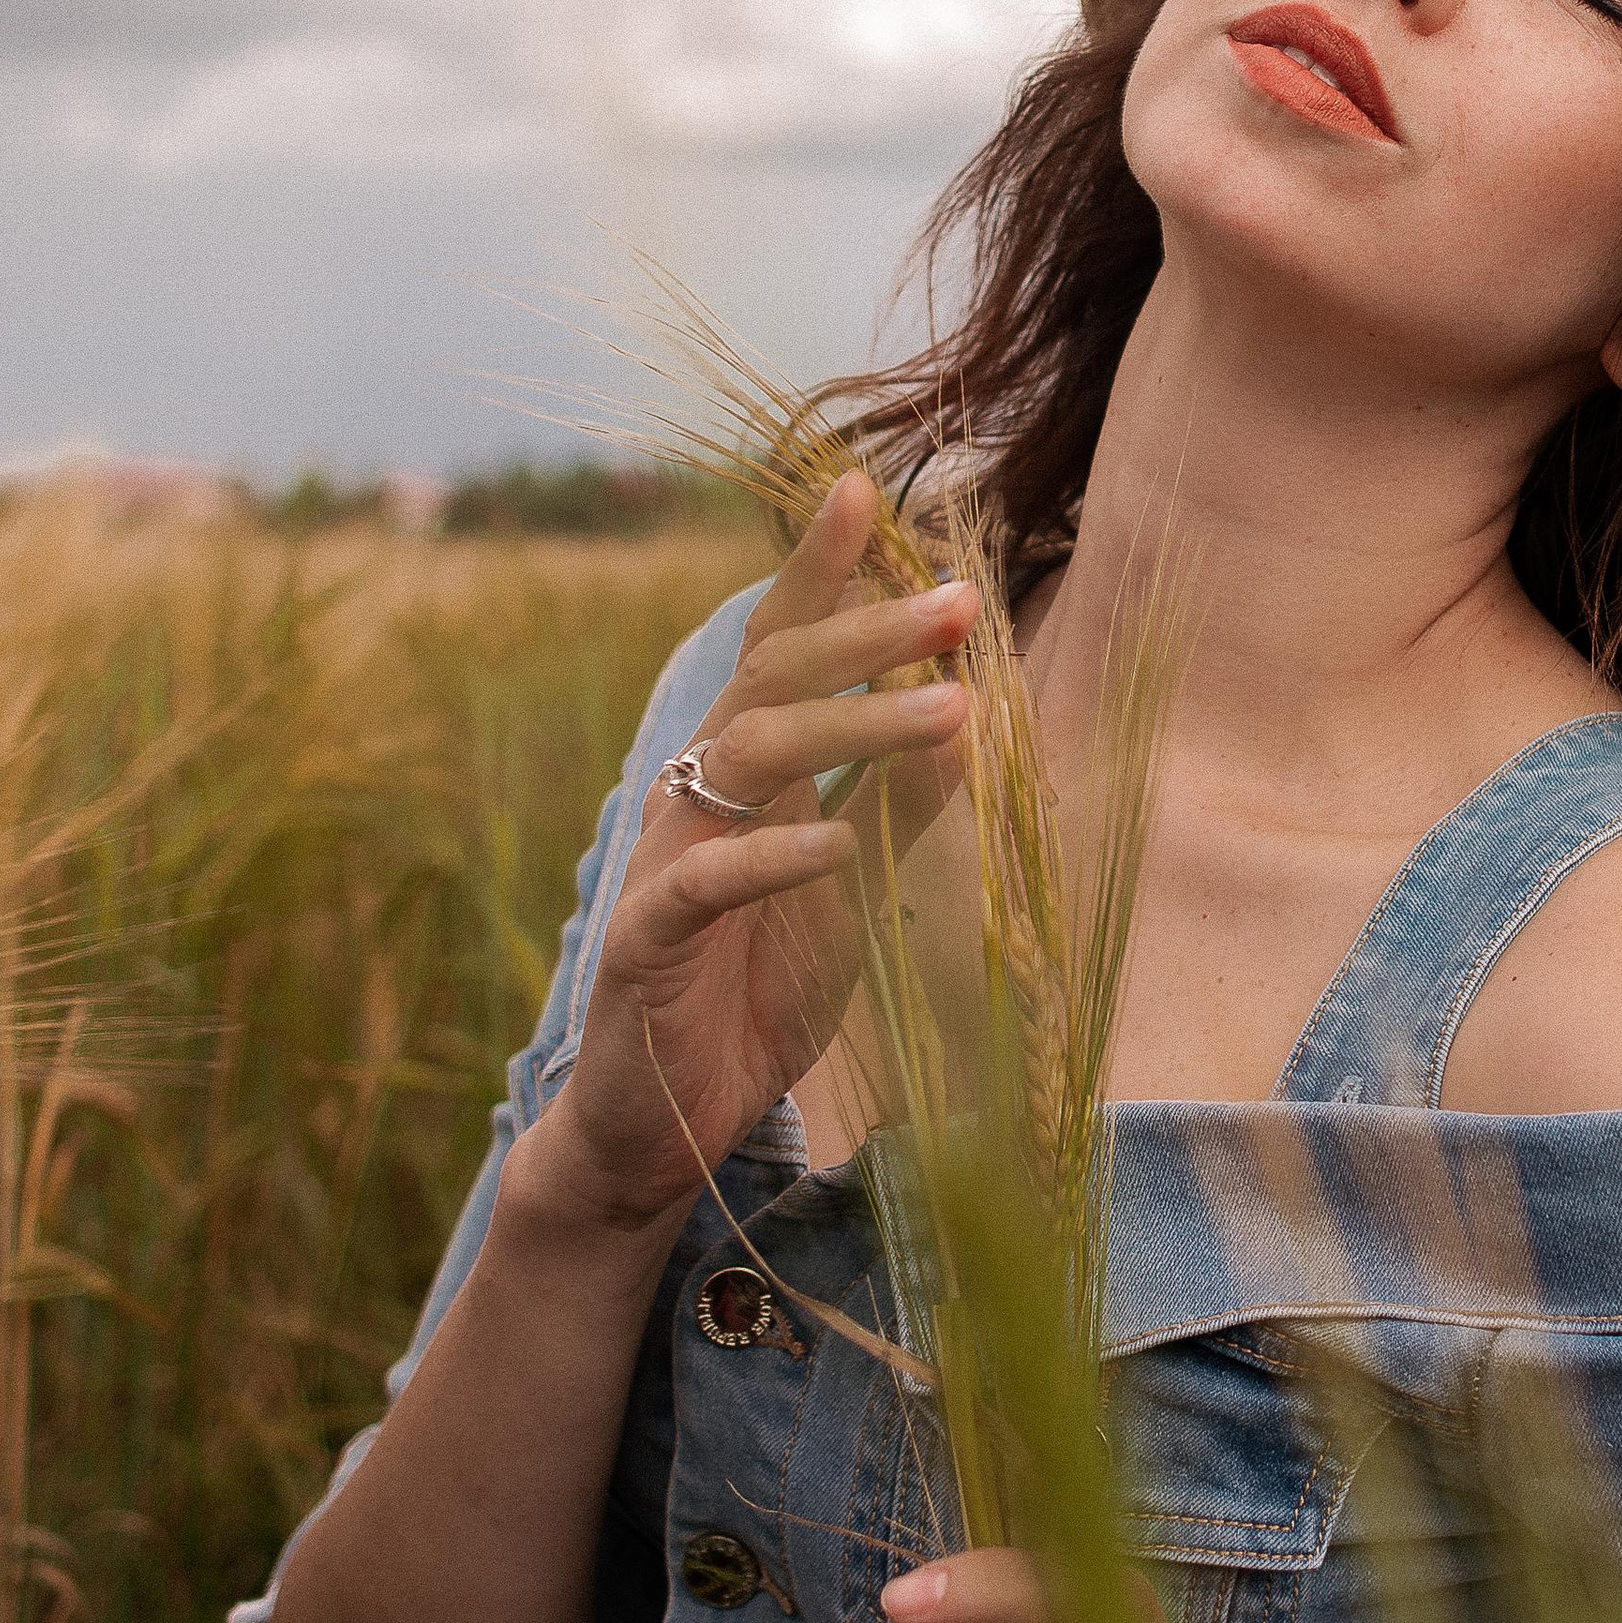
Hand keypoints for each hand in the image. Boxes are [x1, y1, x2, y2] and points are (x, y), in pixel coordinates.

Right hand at [531, 473, 978, 1231]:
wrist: (661, 1130)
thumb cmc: (760, 996)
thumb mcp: (861, 896)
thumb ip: (906, 809)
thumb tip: (974, 714)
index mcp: (747, 771)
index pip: (779, 645)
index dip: (819, 569)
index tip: (871, 492)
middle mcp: (698, 793)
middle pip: (773, 678)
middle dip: (868, 632)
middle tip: (961, 605)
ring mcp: (666, 860)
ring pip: (750, 758)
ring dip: (854, 727)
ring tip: (949, 710)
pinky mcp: (647, 944)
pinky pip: (707, 884)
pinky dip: (776, 860)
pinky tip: (840, 846)